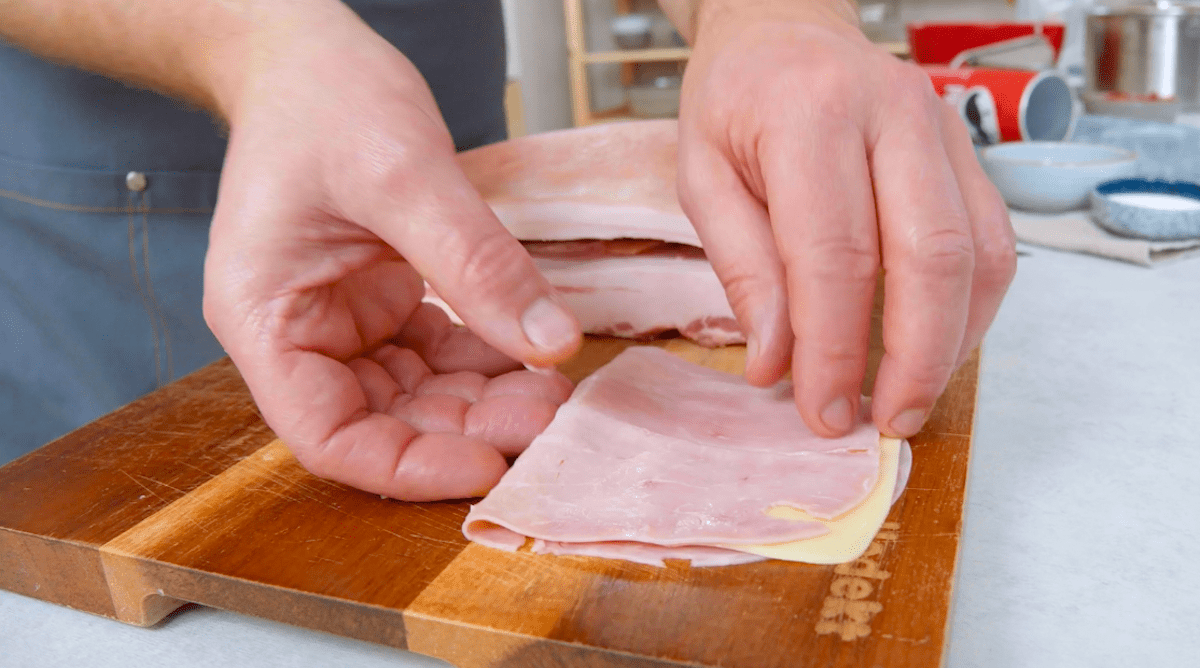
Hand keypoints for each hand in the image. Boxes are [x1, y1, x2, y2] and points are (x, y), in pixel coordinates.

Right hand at [202, 4, 580, 499]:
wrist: (309, 53)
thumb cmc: (324, 98)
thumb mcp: (404, 175)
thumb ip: (476, 262)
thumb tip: (552, 344)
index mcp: (265, 319)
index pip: (327, 435)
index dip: (407, 467)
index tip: (489, 465)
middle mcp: (299, 334)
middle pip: (384, 421)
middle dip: (466, 430)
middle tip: (549, 415)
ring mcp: (343, 321)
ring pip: (418, 395)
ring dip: (485, 400)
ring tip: (553, 389)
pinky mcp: (381, 302)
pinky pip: (438, 354)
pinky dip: (485, 361)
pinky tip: (532, 354)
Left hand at [673, 0, 1015, 437]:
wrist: (785, 30)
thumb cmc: (736, 103)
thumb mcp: (701, 176)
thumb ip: (741, 268)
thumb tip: (776, 362)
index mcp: (810, 116)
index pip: (835, 254)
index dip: (834, 348)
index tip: (823, 410)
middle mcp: (892, 115)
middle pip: (929, 257)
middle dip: (913, 360)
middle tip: (885, 423)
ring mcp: (942, 129)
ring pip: (978, 253)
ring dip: (953, 344)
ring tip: (912, 400)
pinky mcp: (969, 150)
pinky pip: (993, 241)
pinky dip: (972, 309)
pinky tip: (937, 348)